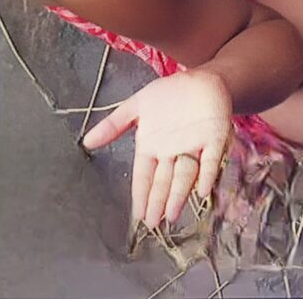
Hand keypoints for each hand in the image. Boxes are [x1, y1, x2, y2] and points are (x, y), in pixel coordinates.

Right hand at [82, 69, 232, 228]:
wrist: (203, 78)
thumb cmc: (170, 95)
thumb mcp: (138, 106)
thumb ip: (114, 124)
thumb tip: (86, 141)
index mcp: (153, 146)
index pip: (145, 176)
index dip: (141, 195)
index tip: (138, 216)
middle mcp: (173, 152)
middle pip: (164, 180)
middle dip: (159, 202)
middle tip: (155, 224)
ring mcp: (195, 146)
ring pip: (186, 175)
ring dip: (179, 194)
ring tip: (173, 214)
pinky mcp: (216, 137)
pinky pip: (211, 158)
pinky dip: (208, 173)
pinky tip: (203, 190)